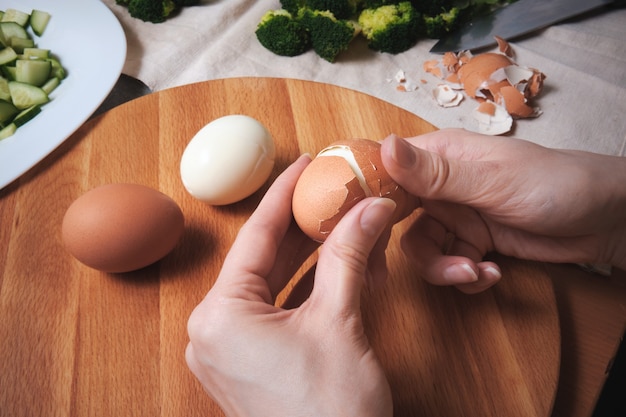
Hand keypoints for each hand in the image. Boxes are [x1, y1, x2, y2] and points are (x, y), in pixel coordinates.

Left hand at [186, 155, 393, 416]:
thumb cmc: (330, 413)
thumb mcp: (340, 321)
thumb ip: (350, 256)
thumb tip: (371, 208)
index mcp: (221, 315)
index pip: (256, 236)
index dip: (285, 194)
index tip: (304, 163)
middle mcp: (215, 330)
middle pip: (265, 258)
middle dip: (304, 225)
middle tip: (331, 191)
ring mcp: (231, 350)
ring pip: (276, 284)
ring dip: (313, 257)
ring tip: (345, 223)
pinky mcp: (253, 363)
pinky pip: (280, 311)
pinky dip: (310, 289)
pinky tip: (341, 265)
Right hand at [380, 129, 625, 293]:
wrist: (606, 219)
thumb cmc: (554, 185)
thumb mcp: (491, 180)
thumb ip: (435, 172)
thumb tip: (385, 146)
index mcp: (439, 155)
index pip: (385, 170)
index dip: (363, 197)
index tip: (350, 227)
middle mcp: (441, 185)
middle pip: (395, 218)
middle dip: (402, 246)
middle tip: (398, 270)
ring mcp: (457, 216)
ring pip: (422, 249)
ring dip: (443, 268)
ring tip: (472, 272)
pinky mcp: (474, 242)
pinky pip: (450, 264)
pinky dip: (466, 275)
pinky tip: (491, 273)